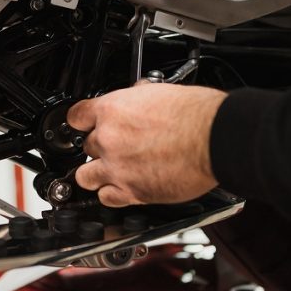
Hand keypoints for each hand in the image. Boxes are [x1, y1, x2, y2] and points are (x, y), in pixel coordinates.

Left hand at [66, 84, 227, 206]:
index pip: (76, 117)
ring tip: (111, 171)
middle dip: (100, 147)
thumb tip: (133, 99)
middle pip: (86, 146)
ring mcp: (117, 167)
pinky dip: (112, 195)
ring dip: (97, 174)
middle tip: (117, 148)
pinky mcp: (132, 192)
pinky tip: (121, 188)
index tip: (85, 126)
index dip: (82, 122)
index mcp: (112, 110)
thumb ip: (135, 100)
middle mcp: (108, 139)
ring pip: (85, 176)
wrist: (215, 138)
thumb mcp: (158, 93)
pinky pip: (106, 198)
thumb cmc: (196, 114)